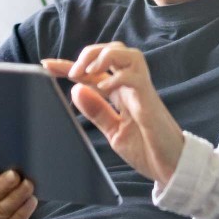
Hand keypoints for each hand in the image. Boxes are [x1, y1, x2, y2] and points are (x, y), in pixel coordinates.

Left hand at [46, 42, 183, 183]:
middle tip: (71, 72)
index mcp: (122, 93)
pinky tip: (103, 88)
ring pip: (126, 54)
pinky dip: (115, 77)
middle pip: (113, 50)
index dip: (70, 64)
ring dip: (102, 56)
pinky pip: (133, 77)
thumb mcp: (113, 132)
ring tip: (87, 71)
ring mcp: (142, 90)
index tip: (46, 65)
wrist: (172, 167)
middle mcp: (132, 86)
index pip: (94, 70)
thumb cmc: (147, 149)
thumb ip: (97, 112)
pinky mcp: (149, 100)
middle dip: (88, 53)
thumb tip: (75, 90)